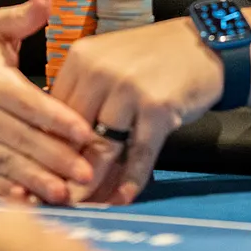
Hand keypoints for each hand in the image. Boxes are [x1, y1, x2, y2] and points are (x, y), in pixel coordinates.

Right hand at [0, 0, 97, 203]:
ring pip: (6, 164)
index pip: (28, 103)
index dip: (57, 119)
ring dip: (36, 181)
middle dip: (55, 158)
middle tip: (88, 173)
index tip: (85, 131)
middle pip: (21, 139)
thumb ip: (23, 16)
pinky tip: (29, 204)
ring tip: (66, 195)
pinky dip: (7, 193)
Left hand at [50, 19, 224, 203]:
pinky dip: (132, 179)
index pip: (54, 111)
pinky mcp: (157, 108)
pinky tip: (124, 197)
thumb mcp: (109, 64)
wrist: (203, 44)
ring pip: (103, 147)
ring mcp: (129, 89)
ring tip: (88, 205)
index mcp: (81, 58)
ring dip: (97, 182)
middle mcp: (100, 70)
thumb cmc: (152, 59)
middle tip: (63, 197)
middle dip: (69, 170)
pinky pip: (139, 152)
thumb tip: (59, 144)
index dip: (50, 146)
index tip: (46, 173)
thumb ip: (85, 96)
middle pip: (75, 133)